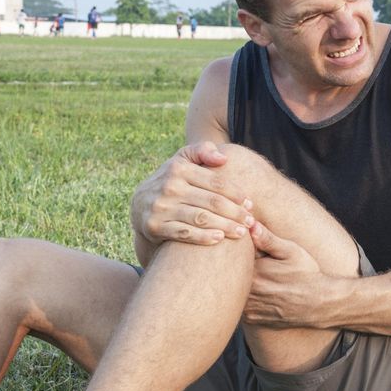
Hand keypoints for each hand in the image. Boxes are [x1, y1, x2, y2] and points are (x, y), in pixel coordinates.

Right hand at [131, 141, 254, 245]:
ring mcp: (161, 207)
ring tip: (242, 232)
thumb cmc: (172, 181)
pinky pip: (184, 234)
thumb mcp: (182, 160)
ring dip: (225, 226)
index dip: (236, 193)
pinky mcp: (155, 226)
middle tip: (251, 221)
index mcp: (179, 168)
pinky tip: (219, 239)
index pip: (216, 181)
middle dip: (235, 212)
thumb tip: (224, 158)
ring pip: (201, 218)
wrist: (139, 206)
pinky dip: (203, 237)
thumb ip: (203, 151)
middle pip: (212, 202)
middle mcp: (169, 186)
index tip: (250, 203)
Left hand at [243, 222, 323, 327]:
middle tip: (259, 266)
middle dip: (238, 268)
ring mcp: (248, 308)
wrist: (318, 304)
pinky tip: (262, 293)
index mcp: (254, 273)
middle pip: (231, 275)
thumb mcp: (291, 252)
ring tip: (262, 280)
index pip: (234, 258)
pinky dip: (245, 299)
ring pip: (233, 292)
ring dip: (238, 284)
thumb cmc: (306, 274)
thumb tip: (250, 224)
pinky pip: (240, 306)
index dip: (239, 251)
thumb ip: (268, 239)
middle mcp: (247, 292)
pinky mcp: (251, 318)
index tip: (248, 247)